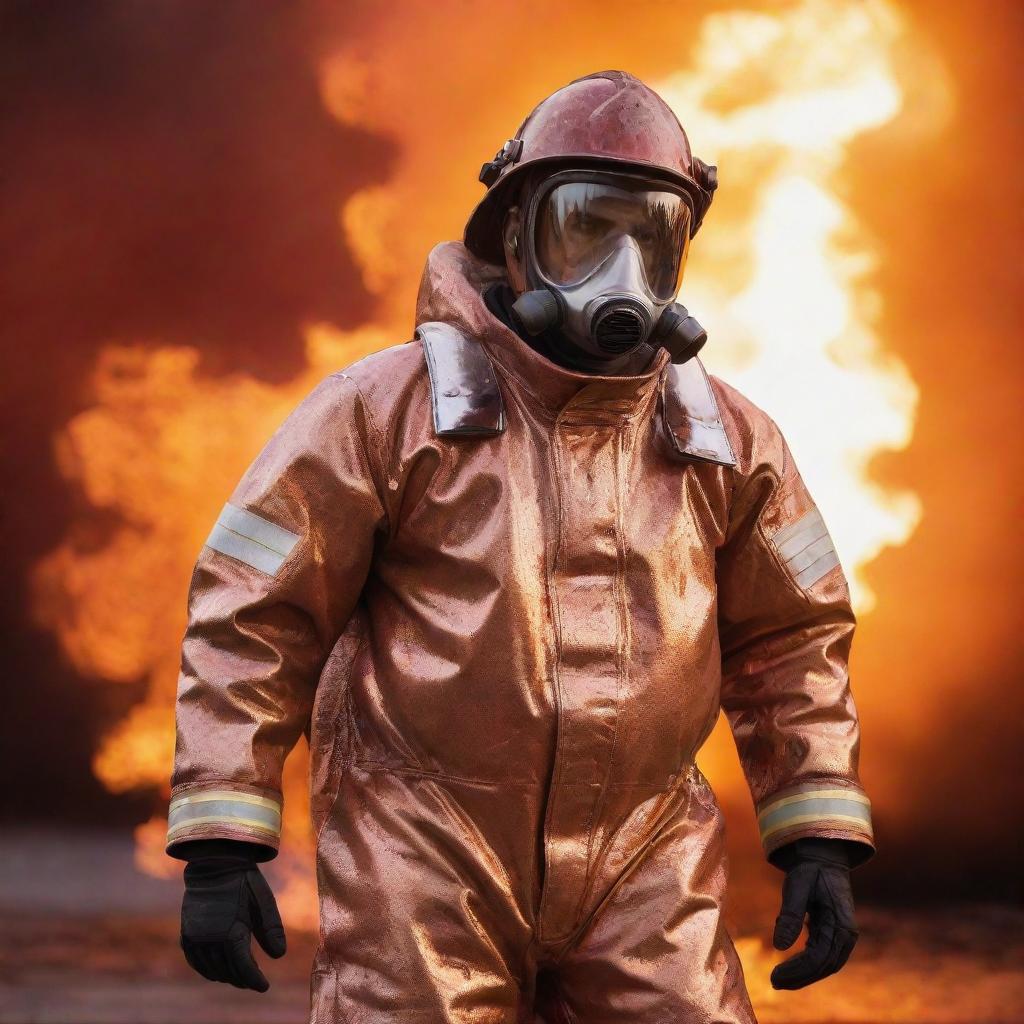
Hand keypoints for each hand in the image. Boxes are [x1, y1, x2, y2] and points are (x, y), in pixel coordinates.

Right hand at [180, 842, 285, 991]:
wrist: (215, 861)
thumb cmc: (244, 880)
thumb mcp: (263, 901)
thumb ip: (271, 929)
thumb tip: (279, 956)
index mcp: (231, 933)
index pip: (243, 969)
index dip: (254, 981)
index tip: (264, 987)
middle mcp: (210, 940)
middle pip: (228, 972)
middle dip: (243, 979)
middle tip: (254, 980)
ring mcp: (195, 938)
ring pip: (211, 970)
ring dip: (226, 976)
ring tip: (240, 975)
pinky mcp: (186, 933)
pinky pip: (195, 961)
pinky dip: (206, 969)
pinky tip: (216, 969)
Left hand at [769, 838, 859, 989]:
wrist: (822, 855)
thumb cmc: (809, 869)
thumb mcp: (797, 886)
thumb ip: (790, 915)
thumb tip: (778, 947)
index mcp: (841, 924)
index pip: (820, 957)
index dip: (798, 970)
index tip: (775, 976)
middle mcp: (845, 934)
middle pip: (824, 966)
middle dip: (800, 977)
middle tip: (774, 983)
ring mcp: (840, 934)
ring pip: (824, 964)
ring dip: (803, 974)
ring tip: (779, 980)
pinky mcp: (831, 932)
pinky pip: (820, 954)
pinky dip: (805, 963)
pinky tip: (788, 967)